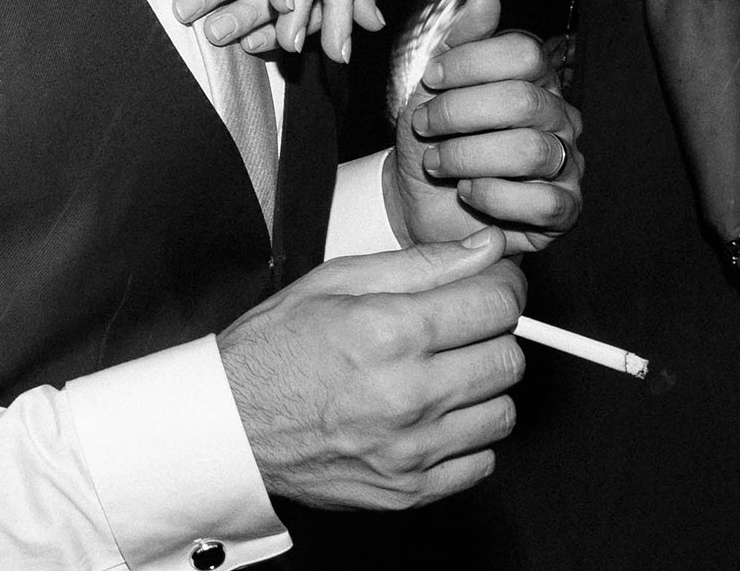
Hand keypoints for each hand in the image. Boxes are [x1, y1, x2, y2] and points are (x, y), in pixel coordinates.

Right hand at [221, 228, 524, 509]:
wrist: (230, 424)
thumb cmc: (274, 348)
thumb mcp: (335, 282)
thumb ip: (420, 263)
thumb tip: (486, 248)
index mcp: (389, 331)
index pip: (497, 304)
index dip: (502, 287)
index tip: (490, 286)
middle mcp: (407, 392)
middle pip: (509, 359)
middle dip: (492, 336)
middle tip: (459, 331)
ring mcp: (412, 449)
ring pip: (503, 413)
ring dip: (482, 389)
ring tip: (441, 376)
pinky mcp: (410, 489)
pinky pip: (482, 462)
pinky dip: (467, 439)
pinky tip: (432, 419)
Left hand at [390, 0, 581, 252]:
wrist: (420, 201)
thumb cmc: (433, 139)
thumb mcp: (433, 87)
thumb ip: (459, 42)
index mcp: (533, 79)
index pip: (524, 53)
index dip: (471, 62)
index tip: (430, 78)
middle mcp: (558, 117)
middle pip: (523, 101)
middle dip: (459, 113)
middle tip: (424, 125)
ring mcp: (567, 164)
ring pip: (531, 152)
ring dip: (468, 157)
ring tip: (436, 162)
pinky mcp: (563, 211)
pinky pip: (543, 203)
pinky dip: (493, 197)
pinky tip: (467, 192)